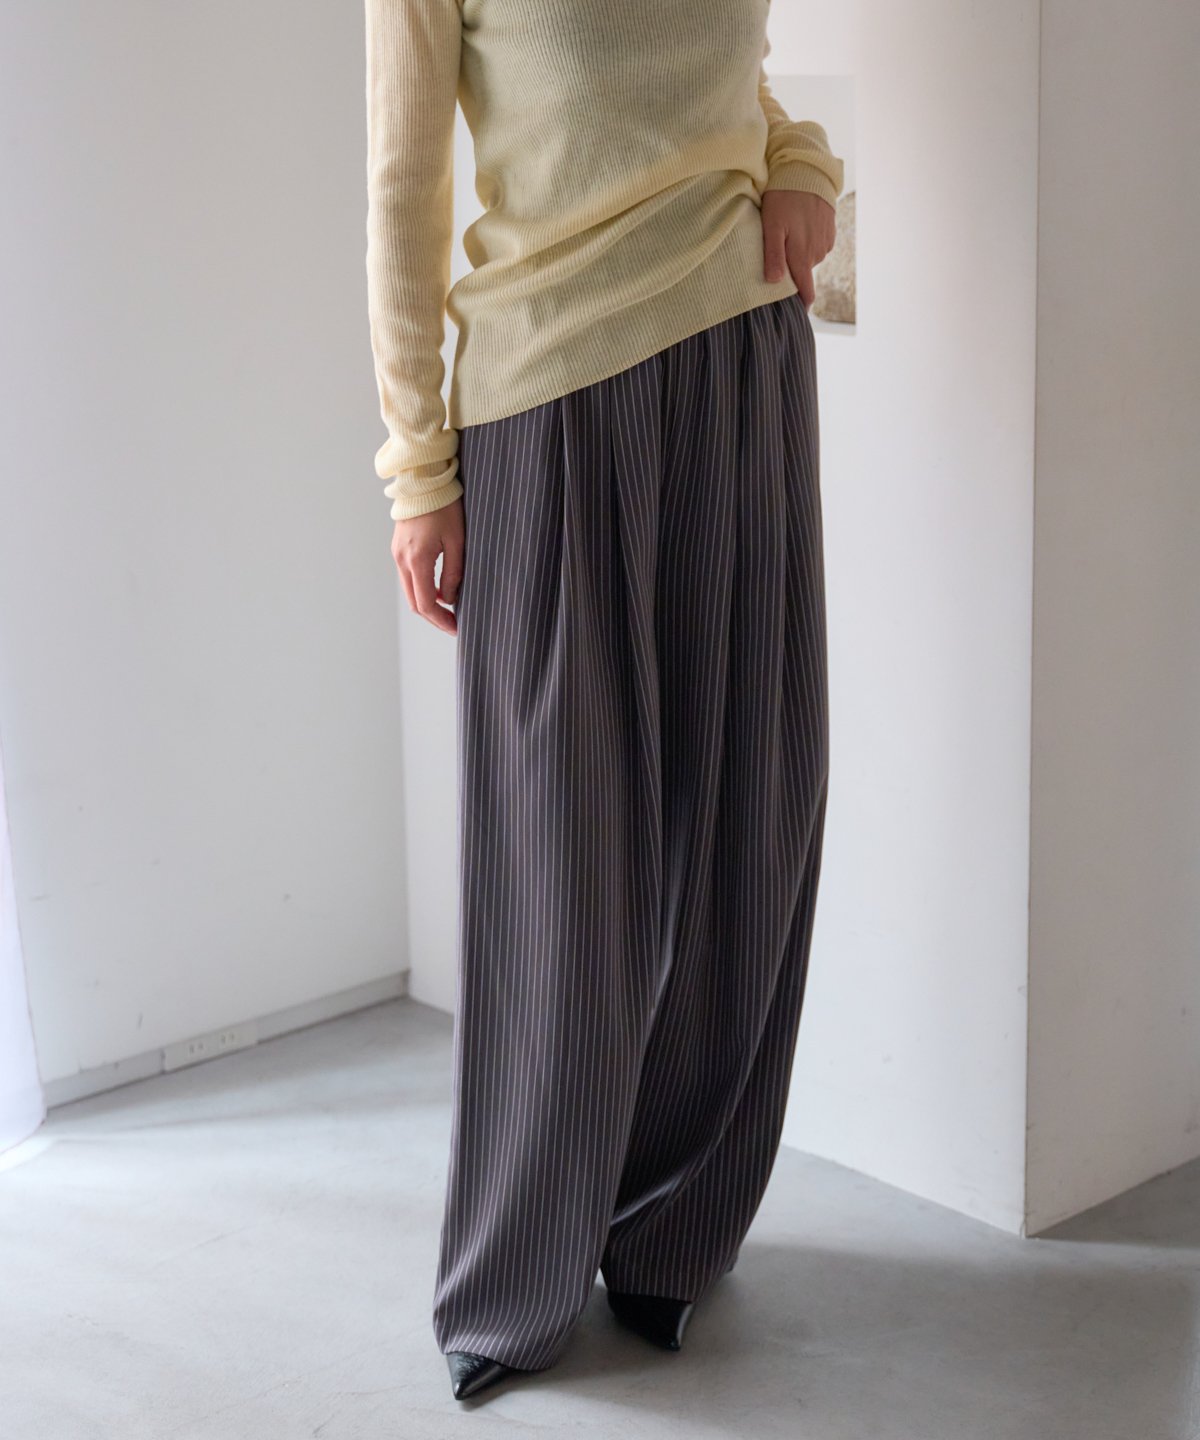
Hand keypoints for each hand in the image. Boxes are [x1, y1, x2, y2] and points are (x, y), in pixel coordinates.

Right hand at [391, 497, 464, 636]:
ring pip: (410, 590)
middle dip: (434, 617)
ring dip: (428, 603)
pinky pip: (409, 576)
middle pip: (415, 602)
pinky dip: (422, 588)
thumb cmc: (444, 506)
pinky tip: (440, 589)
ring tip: (449, 609)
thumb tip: (450, 599)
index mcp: (417, 559)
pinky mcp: (399, 548)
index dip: (441, 620)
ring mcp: (397, 554)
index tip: (456, 628)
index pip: (426, 603)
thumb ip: (454, 573)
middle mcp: (402, 559)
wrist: (422, 480)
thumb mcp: (457, 541)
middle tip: (454, 624)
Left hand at [760, 189, 836, 308]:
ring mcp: (825, 242)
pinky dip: (807, 241)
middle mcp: (817, 253)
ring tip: (786, 236)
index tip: (794, 314)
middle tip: (776, 258)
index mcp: (802, 256)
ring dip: (799, 254)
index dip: (800, 304)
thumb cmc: (784, 198)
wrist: (808, 171)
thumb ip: (774, 256)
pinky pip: (817, 245)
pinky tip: (798, 226)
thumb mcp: (772, 226)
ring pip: (809, 259)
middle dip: (792, 272)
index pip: (805, 291)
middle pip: (803, 274)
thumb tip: (776, 283)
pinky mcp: (829, 230)